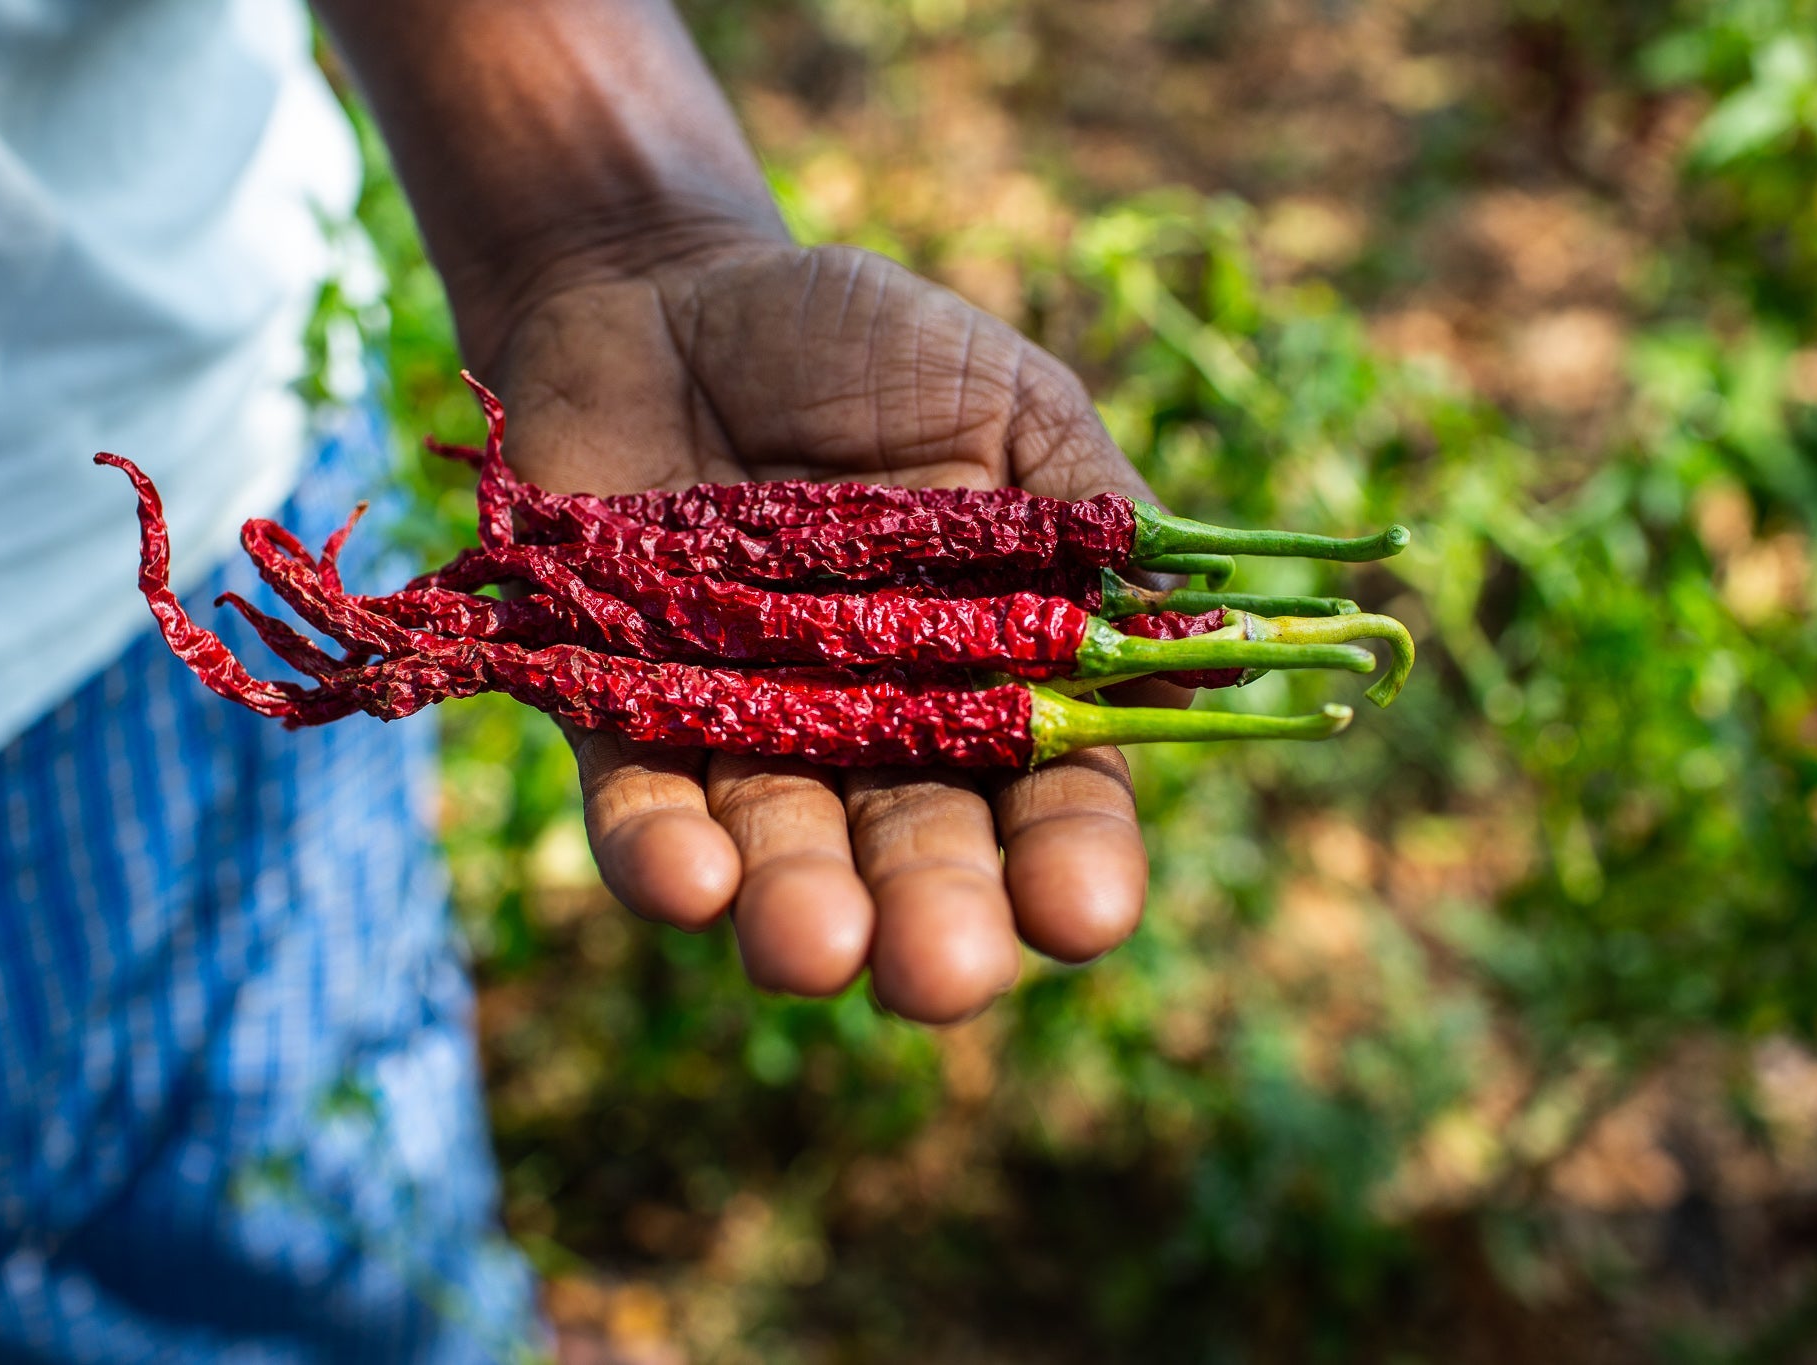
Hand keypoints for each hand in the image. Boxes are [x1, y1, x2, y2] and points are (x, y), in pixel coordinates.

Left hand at [462, 239, 1158, 1023]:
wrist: (667, 289)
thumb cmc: (860, 342)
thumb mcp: (1007, 403)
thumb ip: (1092, 513)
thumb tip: (1202, 648)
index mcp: (991, 668)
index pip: (1050, 798)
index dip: (1071, 862)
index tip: (1081, 914)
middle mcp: (876, 727)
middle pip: (918, 853)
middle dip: (933, 921)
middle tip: (941, 975)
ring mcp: (743, 725)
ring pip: (782, 852)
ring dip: (799, 911)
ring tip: (817, 950)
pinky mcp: (614, 710)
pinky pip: (639, 804)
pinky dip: (660, 853)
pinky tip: (692, 882)